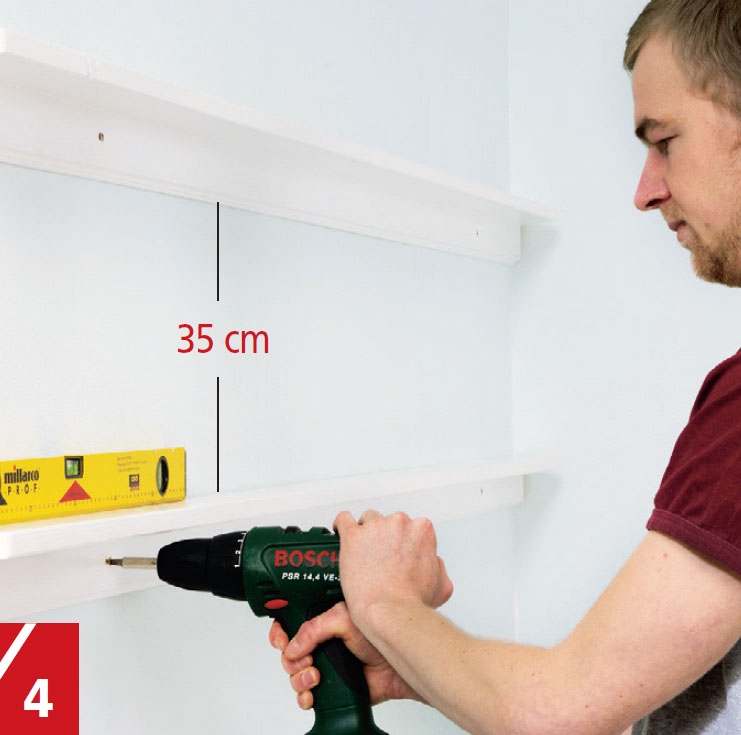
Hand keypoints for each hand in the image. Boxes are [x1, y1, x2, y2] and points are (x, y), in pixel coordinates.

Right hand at [269, 601, 422, 708]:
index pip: (292, 624)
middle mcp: (323, 644)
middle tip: (306, 661)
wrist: (398, 665)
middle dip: (291, 660)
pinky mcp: (332, 688)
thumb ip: (314, 628)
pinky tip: (313, 694)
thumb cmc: (380, 636)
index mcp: (323, 623)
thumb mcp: (343, 618)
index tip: (280, 639)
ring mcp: (327, 667)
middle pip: (289, 654)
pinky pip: (307, 696)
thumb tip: (292, 646)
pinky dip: (305, 698)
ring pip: (295, 676)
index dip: (281, 632)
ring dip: (299, 679)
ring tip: (315, 676)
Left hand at [334, 510, 453, 626]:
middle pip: (387, 521)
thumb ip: (438, 567)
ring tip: (360, 554)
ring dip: (364, 534)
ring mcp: (375, 528)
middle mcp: (399, 523)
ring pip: (366, 521)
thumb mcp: (442, 586)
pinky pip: (343, 520)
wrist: (392, 613)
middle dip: (383, 537)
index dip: (400, 541)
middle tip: (378, 558)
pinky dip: (341, 526)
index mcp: (421, 530)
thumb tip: (433, 563)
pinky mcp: (353, 536)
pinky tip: (341, 535)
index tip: (394, 552)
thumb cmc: (413, 602)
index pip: (409, 526)